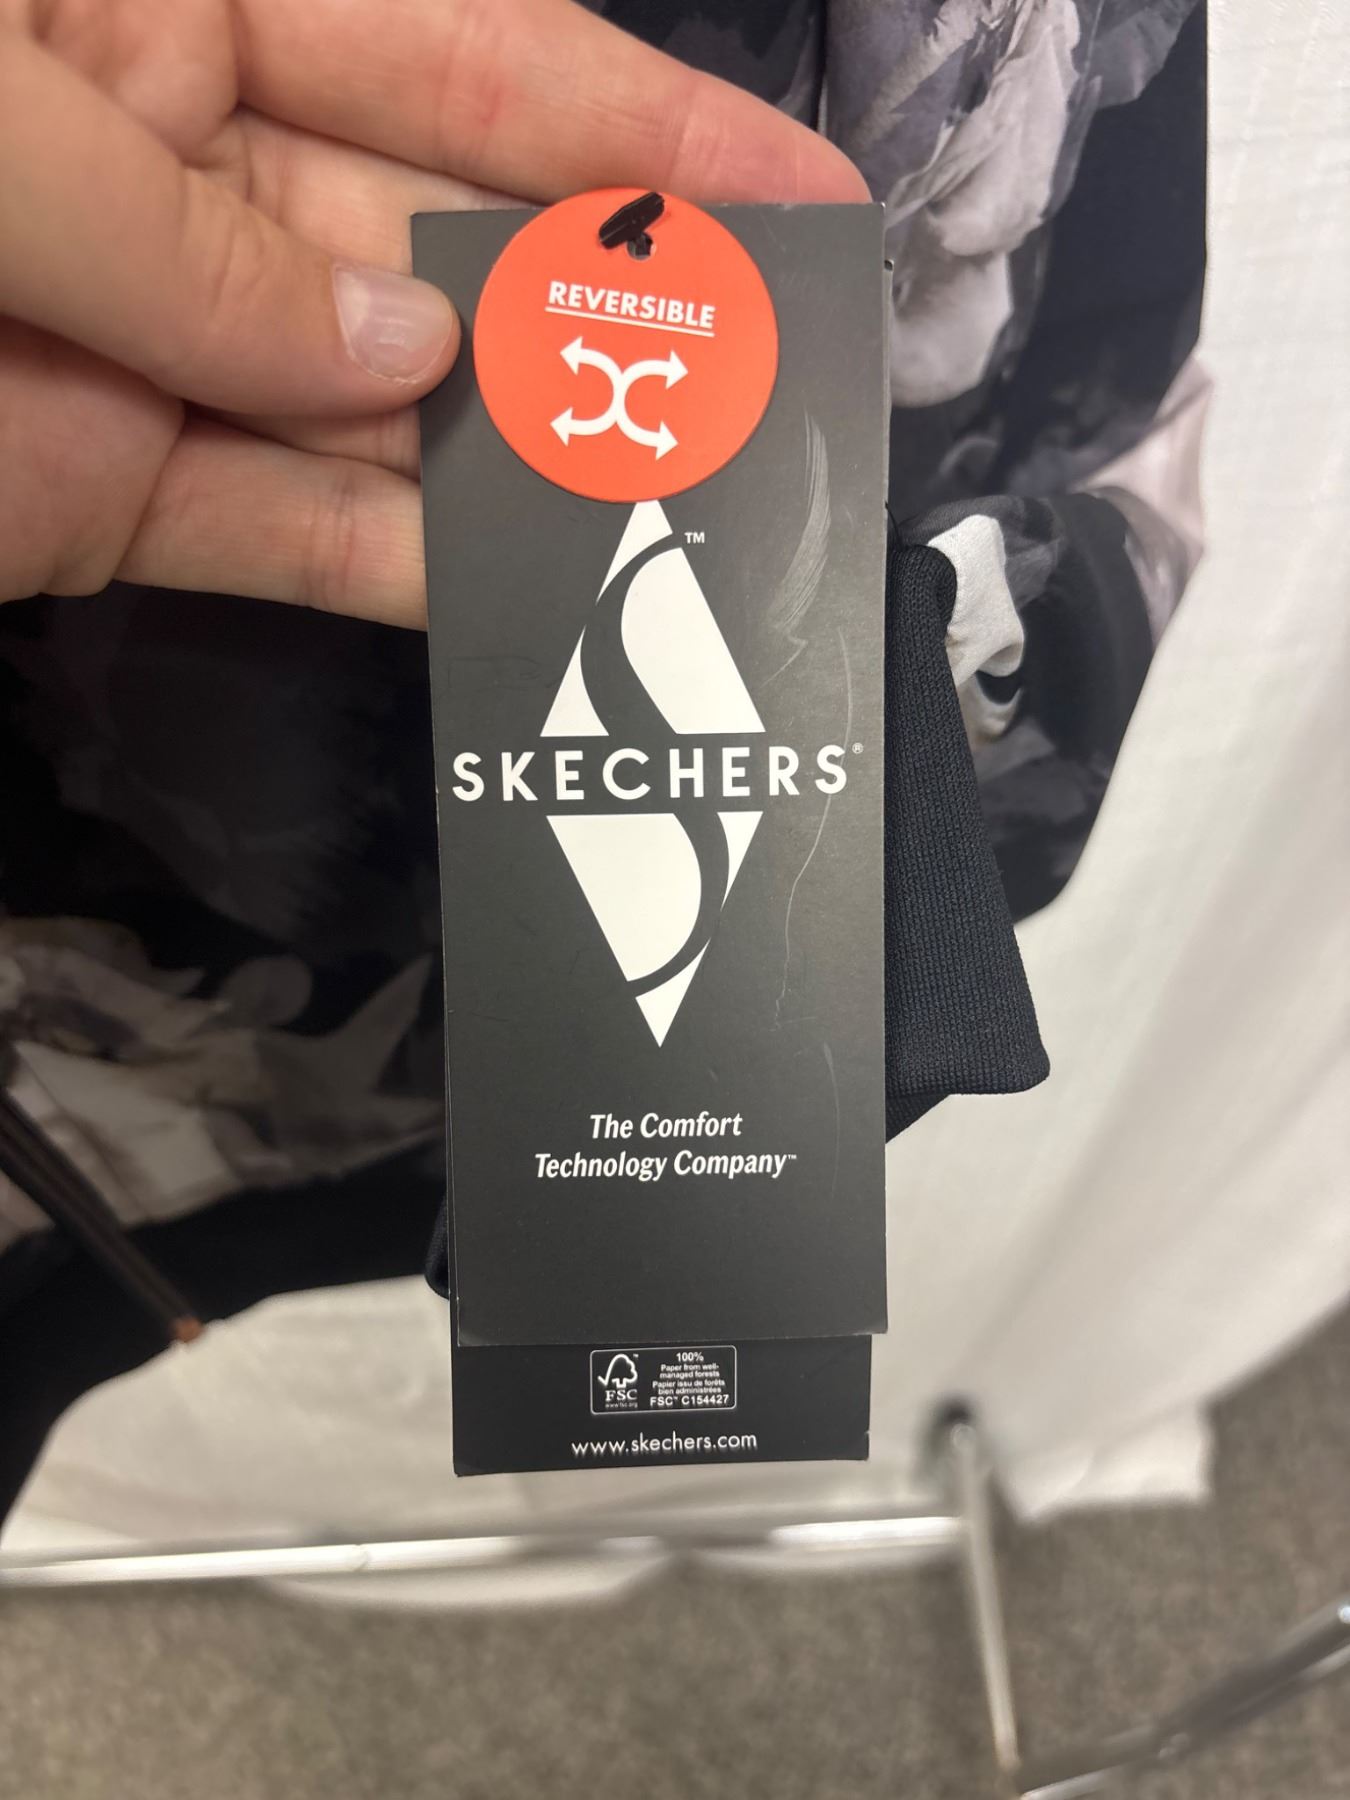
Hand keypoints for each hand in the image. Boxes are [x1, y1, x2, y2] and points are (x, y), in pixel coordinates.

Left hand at [0, 0, 863, 626]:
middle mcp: (180, 159)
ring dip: (535, 466)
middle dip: (612, 316)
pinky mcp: (101, 497)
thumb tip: (413, 354)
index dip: (648, 128)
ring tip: (700, 512)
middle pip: (451, 242)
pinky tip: (532, 599)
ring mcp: (149, 344)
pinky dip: (402, 572)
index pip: (465, 56)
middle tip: (777, 388)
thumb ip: (204, 245)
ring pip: (386, 409)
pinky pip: (283, 535)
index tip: (806, 201)